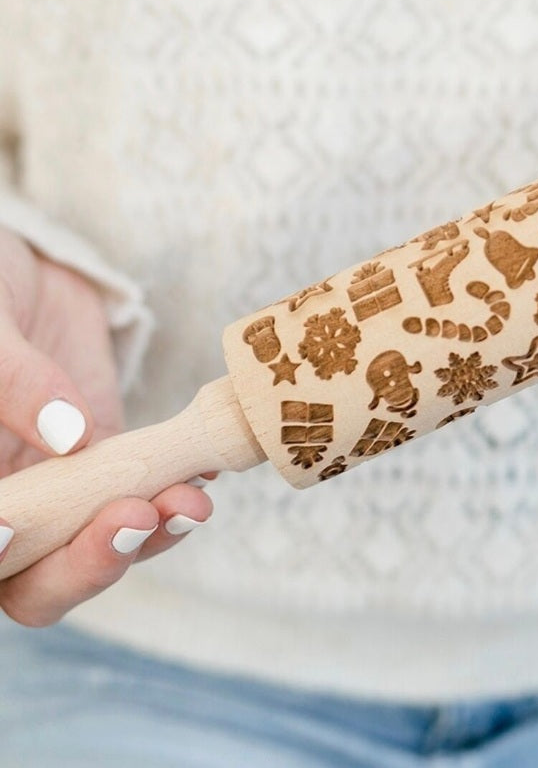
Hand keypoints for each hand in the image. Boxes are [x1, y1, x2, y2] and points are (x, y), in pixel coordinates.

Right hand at [0, 227, 211, 625]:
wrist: (24, 275)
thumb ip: (14, 378)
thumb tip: (69, 436)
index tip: (11, 533)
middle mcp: (5, 504)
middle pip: (30, 580)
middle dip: (84, 563)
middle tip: (136, 517)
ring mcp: (55, 493)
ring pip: (92, 550)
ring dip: (146, 536)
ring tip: (190, 500)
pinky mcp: (105, 467)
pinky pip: (138, 500)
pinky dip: (172, 496)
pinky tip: (200, 473)